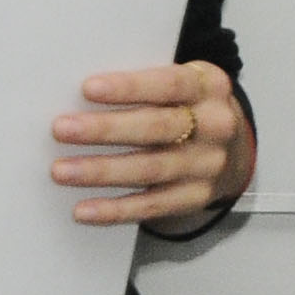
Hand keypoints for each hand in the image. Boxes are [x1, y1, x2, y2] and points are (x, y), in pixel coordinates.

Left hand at [55, 61, 253, 227]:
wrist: (233, 149)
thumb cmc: (189, 108)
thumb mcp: (182, 85)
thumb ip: (146, 85)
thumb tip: (79, 96)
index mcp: (208, 87)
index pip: (169, 84)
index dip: (129, 87)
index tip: (88, 88)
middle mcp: (215, 126)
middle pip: (157, 128)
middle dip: (105, 129)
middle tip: (62, 129)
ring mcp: (207, 165)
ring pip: (150, 169)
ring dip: (101, 171)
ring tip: (62, 170)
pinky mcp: (196, 197)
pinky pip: (152, 206)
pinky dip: (115, 209)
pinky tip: (84, 209)